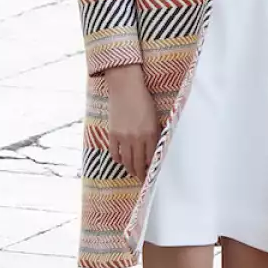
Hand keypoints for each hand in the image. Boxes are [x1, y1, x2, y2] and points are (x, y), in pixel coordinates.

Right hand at [104, 65, 159, 179]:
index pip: (152, 158)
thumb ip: (155, 134)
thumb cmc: (144, 100)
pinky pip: (115, 153)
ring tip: (134, 173)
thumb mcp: (154, 118)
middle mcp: (137, 138)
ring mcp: (123, 137)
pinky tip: (122, 161)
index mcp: (150, 134)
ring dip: (131, 169)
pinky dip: (119, 160)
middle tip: (143, 179)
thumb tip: (155, 150)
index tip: (153, 173)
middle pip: (138, 163)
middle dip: (141, 174)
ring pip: (127, 161)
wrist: (126, 88)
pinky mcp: (112, 134)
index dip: (152, 168)